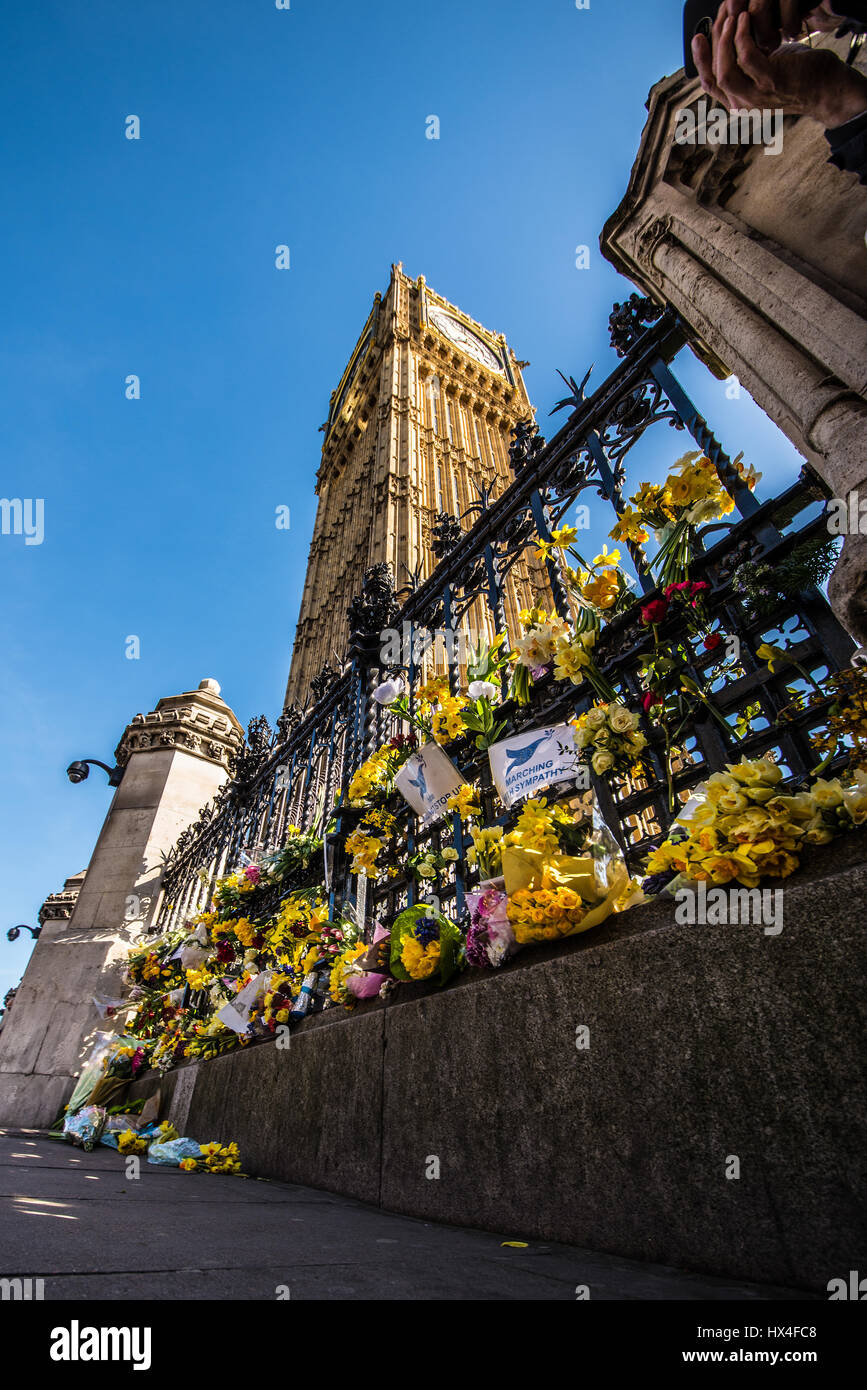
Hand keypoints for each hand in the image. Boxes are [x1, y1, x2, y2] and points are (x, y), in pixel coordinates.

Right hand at [693, 10, 866, 126]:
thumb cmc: (797, 77)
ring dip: (724, 42)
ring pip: (725, 71)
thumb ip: (746, 68)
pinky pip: (747, 56)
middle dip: (710, 47)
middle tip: (716, 20)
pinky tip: (746, 20)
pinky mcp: (771, 80)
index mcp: (739, 103)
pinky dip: (742, 35)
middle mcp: (744, 104)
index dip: (700, 61)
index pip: (709, 84)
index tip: (699, 38)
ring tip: (732, 18)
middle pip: (713, 77)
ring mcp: (757, 96)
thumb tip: (727, 43)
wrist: (826, 89)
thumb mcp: (765, 73)